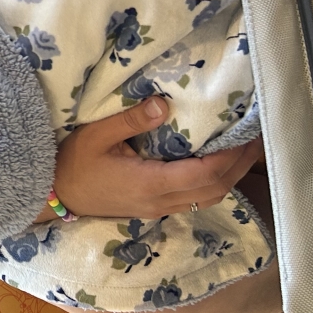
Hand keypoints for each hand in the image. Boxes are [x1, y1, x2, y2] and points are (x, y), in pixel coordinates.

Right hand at [52, 96, 263, 219]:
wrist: (54, 194)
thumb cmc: (72, 163)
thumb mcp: (95, 135)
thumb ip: (130, 120)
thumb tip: (164, 104)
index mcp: (149, 183)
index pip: (204, 174)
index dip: (231, 157)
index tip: (246, 134)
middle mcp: (159, 201)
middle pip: (215, 189)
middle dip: (240, 165)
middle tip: (258, 139)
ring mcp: (157, 208)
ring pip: (208, 197)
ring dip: (231, 176)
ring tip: (245, 151)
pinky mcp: (153, 208)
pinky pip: (195, 199)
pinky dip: (214, 182)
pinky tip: (217, 165)